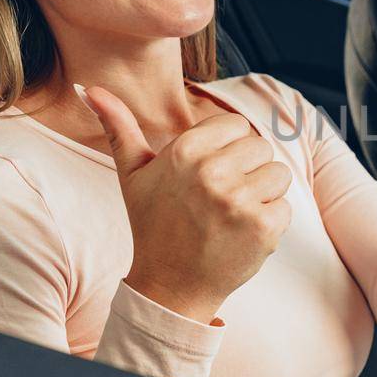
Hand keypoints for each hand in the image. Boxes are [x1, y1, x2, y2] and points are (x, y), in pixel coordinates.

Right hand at [79, 85, 291, 322]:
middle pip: (260, 147)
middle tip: (219, 199)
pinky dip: (270, 221)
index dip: (227, 150)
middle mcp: (212, 171)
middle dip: (246, 171)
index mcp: (185, 151)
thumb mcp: (132, 174)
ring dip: (262, 194)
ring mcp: (239, 200)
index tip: (209, 175)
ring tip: (232, 214)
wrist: (170, 287)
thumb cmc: (153, 225)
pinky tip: (241, 233)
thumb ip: (118, 126)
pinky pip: (286, 206)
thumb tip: (89, 89)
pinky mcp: (263, 226)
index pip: (236, 126)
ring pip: (278, 173)